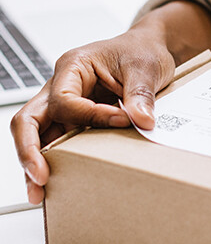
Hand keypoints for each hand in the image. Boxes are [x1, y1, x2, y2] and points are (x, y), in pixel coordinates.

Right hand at [10, 26, 175, 203]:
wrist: (148, 49)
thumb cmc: (142, 51)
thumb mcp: (147, 68)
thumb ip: (141, 94)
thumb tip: (141, 120)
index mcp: (74, 66)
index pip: (65, 100)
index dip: (90, 116)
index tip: (121, 121)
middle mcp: (62, 85)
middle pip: (30, 119)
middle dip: (30, 150)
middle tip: (39, 177)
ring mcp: (66, 103)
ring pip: (38, 134)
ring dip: (36, 161)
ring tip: (40, 193)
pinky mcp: (76, 118)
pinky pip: (58, 139)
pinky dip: (55, 159)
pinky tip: (55, 181)